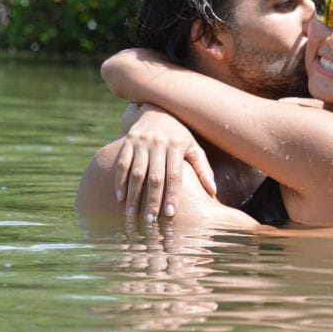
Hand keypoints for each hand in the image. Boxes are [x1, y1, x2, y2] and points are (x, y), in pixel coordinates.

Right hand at [115, 103, 215, 220]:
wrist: (157, 109)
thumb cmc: (179, 135)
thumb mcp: (194, 147)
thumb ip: (203, 169)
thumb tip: (213, 192)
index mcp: (177, 145)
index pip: (175, 174)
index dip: (172, 194)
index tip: (170, 214)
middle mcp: (158, 143)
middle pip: (154, 176)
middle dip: (151, 200)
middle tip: (150, 222)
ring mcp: (141, 141)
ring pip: (136, 172)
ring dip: (133, 196)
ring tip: (132, 216)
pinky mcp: (128, 141)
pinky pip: (122, 164)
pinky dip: (119, 181)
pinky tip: (119, 198)